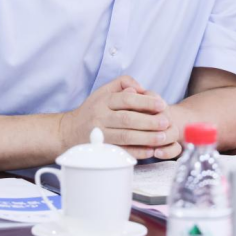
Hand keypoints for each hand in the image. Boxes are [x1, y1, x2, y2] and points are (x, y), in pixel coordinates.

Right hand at [59, 75, 178, 159]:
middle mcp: (100, 117)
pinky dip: (136, 152)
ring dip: (146, 138)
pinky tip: (150, 150)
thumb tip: (141, 88)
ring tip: (162, 137)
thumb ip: (123, 83)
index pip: (126, 99)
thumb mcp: (103, 90)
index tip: (162, 104)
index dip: (145, 102)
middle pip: (127, 119)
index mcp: (103, 101)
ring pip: (125, 137)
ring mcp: (100, 135)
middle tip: (165, 122)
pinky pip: (121, 152)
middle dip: (149, 121)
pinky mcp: (101, 150)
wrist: (69, 131)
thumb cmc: (92, 110)